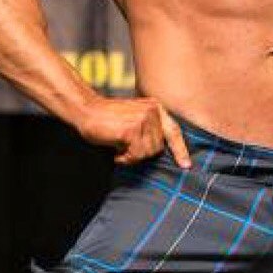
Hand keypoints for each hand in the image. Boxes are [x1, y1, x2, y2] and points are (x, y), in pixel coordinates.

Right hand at [77, 96, 191, 168]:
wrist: (86, 110)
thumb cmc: (108, 119)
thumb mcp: (135, 119)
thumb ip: (150, 129)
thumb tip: (162, 151)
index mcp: (156, 107)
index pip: (174, 131)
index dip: (180, 150)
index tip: (186, 165)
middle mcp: (153, 111)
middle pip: (158, 148)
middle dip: (142, 153)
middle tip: (125, 148)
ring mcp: (143, 119)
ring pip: (148, 153)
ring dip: (132, 156)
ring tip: (119, 147)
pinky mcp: (132, 129)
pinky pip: (136, 155)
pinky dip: (125, 158)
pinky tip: (116, 151)